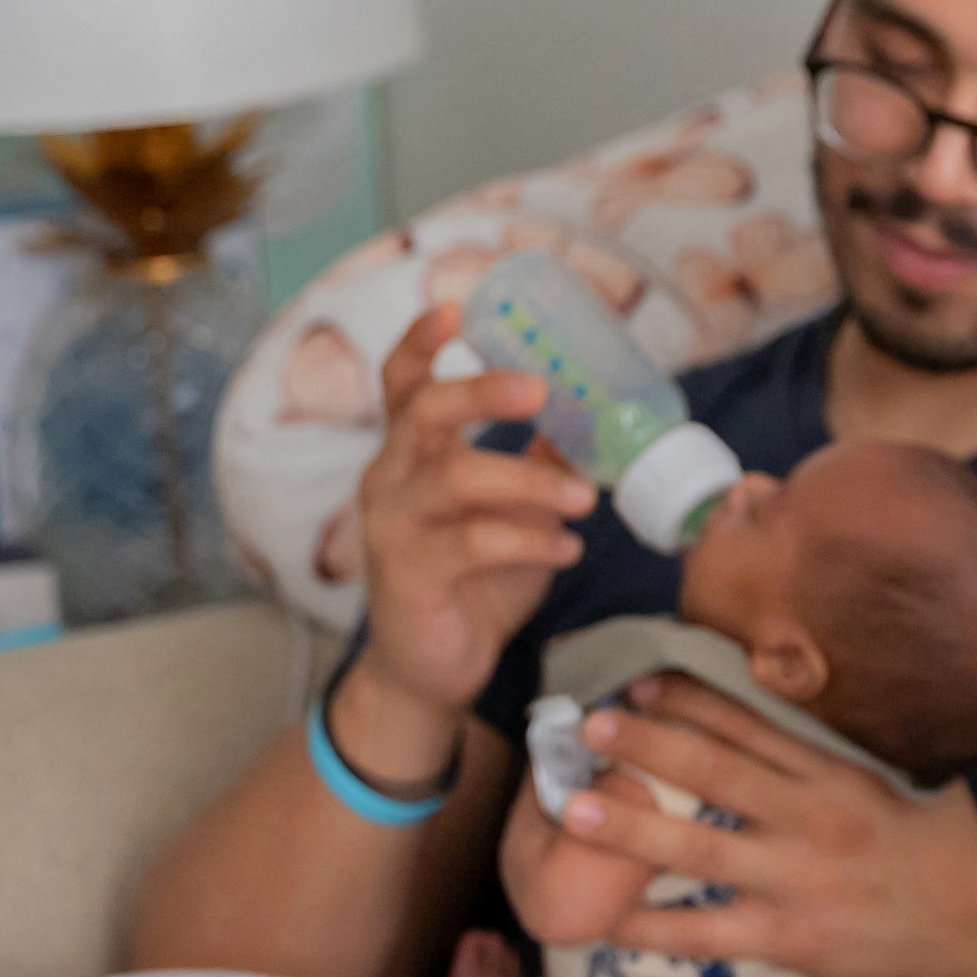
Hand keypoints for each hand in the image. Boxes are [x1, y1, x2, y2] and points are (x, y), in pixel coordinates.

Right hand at [341, 295, 598, 729]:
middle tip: (539, 388)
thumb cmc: (471, 583)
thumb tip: (586, 424)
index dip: (420, 341)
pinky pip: (473, 544)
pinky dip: (528, 540)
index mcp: (409, 455)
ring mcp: (393, 527)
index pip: (400, 384)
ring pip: (456, 478)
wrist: (431, 669)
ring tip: (585, 499)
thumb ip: (536, 468)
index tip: (455, 307)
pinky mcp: (409, 575)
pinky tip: (564, 550)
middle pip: (424, 413)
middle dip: (481, 393)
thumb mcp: (511, 515)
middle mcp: (390, 480)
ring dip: (529, 482)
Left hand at [555, 677, 976, 976]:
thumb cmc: (946, 841)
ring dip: (629, 827)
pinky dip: (652, 928)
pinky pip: (707, 932)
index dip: (690, 699)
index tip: (642, 683)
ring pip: (698, 848)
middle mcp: (814, 817)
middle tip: (588, 726)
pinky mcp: (792, 936)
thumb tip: (821, 691)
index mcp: (837, 770)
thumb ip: (860, 737)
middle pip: (713, 771)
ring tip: (572, 811)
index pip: (751, 723)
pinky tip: (604, 921)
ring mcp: (799, 879)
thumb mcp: (912, 770)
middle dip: (644, 745)